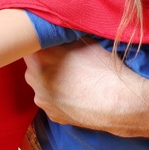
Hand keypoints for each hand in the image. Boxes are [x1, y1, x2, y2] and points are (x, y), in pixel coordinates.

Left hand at [23, 41, 148, 134]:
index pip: (29, 44)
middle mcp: (33, 80)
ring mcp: (42, 100)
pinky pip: (52, 101)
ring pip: (42, 85)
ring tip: (76, 79)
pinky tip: (77, 94)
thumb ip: (65, 38)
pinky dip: (61, 97)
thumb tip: (60, 34)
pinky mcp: (52, 116)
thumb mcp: (84, 42)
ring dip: (53, 80)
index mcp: (39, 58)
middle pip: (34, 65)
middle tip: (68, 59)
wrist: (119, 103)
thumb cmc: (103, 69)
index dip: (42, 41)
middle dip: (47, 61)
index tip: (54, 41)